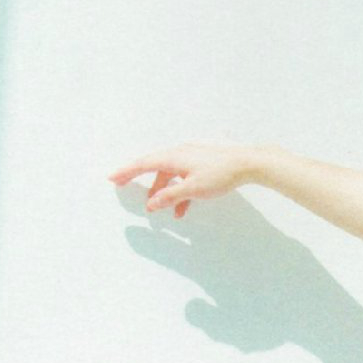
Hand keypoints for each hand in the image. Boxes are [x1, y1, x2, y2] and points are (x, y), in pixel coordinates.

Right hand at [110, 142, 254, 217]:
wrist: (249, 163)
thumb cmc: (222, 173)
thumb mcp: (193, 189)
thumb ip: (170, 196)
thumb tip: (151, 203)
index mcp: (174, 157)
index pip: (144, 164)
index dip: (127, 172)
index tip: (112, 178)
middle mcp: (180, 154)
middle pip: (153, 167)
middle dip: (139, 179)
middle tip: (123, 186)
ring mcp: (191, 158)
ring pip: (170, 175)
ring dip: (164, 191)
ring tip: (161, 209)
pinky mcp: (201, 163)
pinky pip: (183, 177)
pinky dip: (179, 191)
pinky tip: (182, 208)